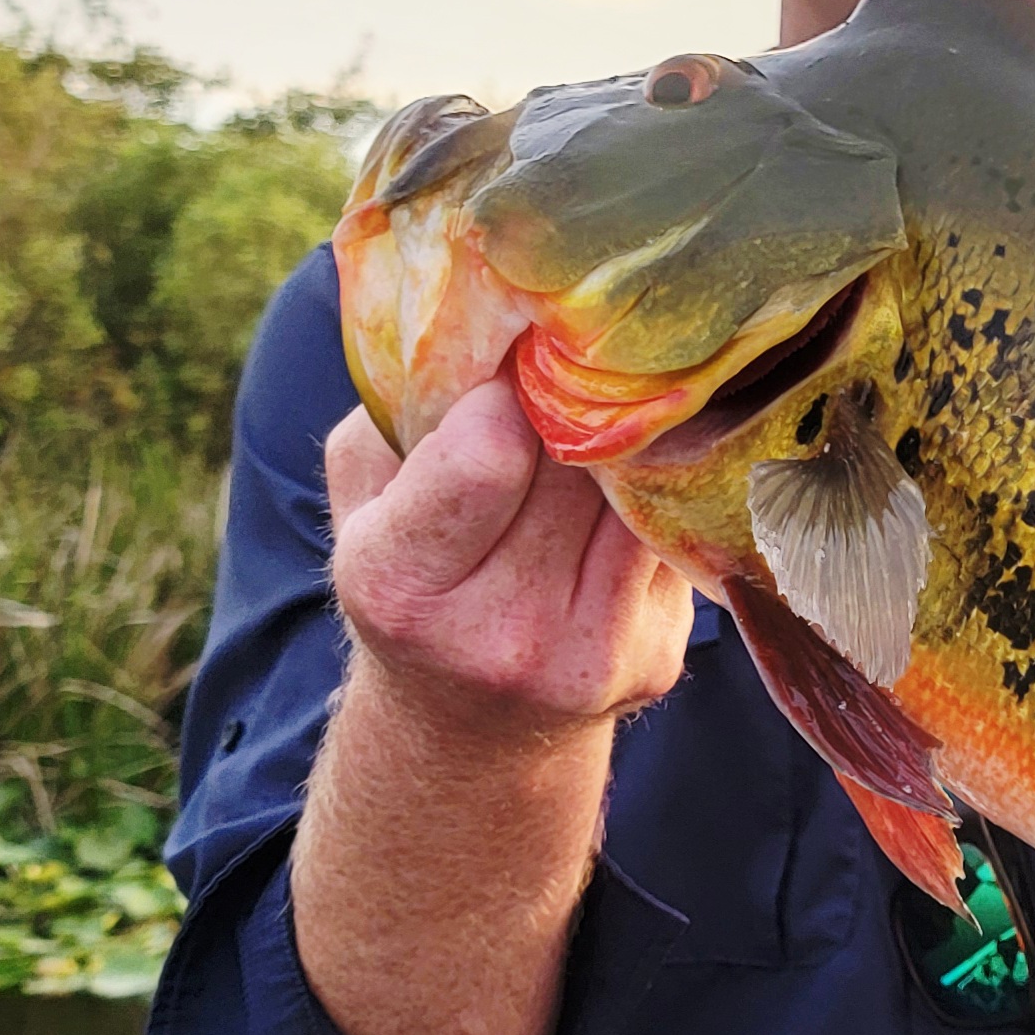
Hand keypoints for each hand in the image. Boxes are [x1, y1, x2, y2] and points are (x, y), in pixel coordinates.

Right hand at [326, 377, 692, 739]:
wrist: (466, 731)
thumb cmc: (413, 580)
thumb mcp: (363, 499)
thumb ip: (402, 410)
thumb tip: (483, 303)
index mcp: (401, 584)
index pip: (488, 453)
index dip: (506, 397)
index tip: (506, 382)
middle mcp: (496, 635)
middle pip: (575, 465)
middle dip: (573, 409)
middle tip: (571, 374)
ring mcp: (586, 654)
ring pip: (636, 492)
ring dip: (627, 444)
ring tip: (608, 419)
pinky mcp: (654, 660)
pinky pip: (670, 534)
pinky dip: (656, 496)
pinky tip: (631, 486)